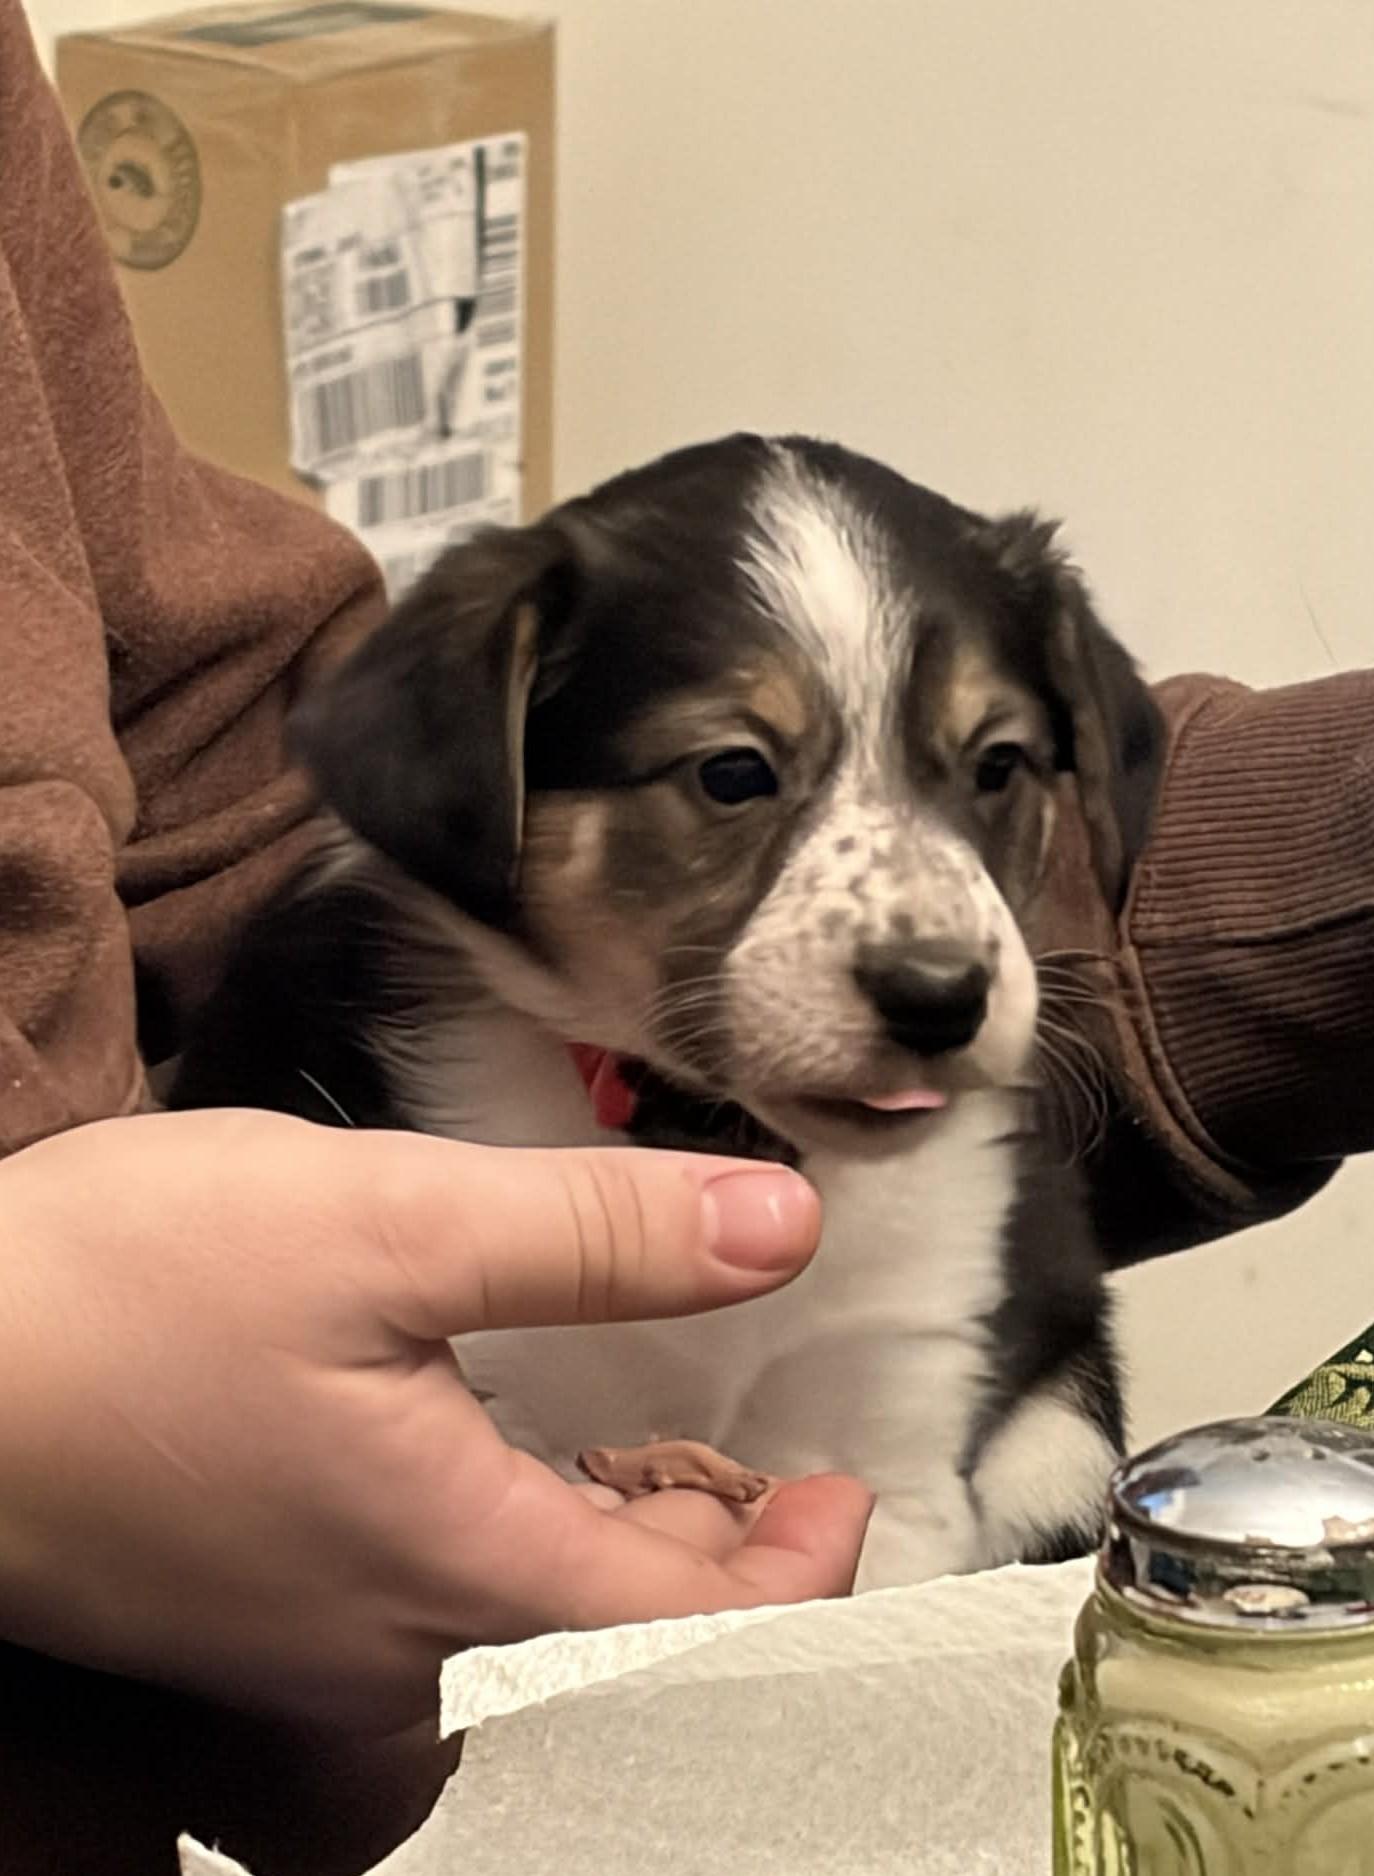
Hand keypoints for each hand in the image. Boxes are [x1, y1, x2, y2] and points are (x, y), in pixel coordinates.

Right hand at [0, 1111, 871, 1733]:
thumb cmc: (123, 1299)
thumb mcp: (387, 1224)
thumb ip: (596, 1235)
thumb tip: (783, 1229)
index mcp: (456, 1568)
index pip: (695, 1627)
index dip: (801, 1569)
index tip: (839, 1489)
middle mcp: (386, 1647)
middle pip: (608, 1641)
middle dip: (707, 1559)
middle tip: (748, 1465)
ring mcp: (300, 1643)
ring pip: (514, 1629)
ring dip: (604, 1557)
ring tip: (637, 1463)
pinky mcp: (235, 1607)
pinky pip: (420, 1608)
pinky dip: (499, 1547)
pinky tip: (478, 1461)